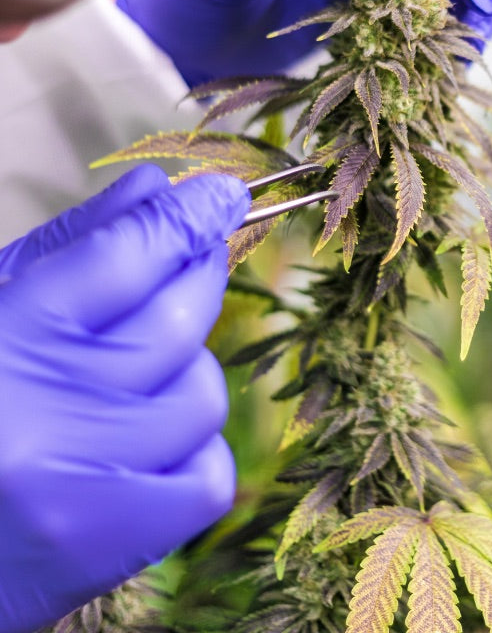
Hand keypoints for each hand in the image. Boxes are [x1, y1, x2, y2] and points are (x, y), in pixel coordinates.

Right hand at [0, 166, 249, 632]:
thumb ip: (69, 247)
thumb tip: (155, 188)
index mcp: (5, 339)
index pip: (128, 254)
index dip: (187, 217)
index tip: (223, 193)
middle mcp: (45, 413)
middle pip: (178, 318)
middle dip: (198, 273)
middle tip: (197, 254)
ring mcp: (82, 489)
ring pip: (200, 396)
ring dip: (183, 374)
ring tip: (128, 378)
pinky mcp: (105, 550)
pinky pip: (207, 478)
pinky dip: (191, 451)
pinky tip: (144, 444)